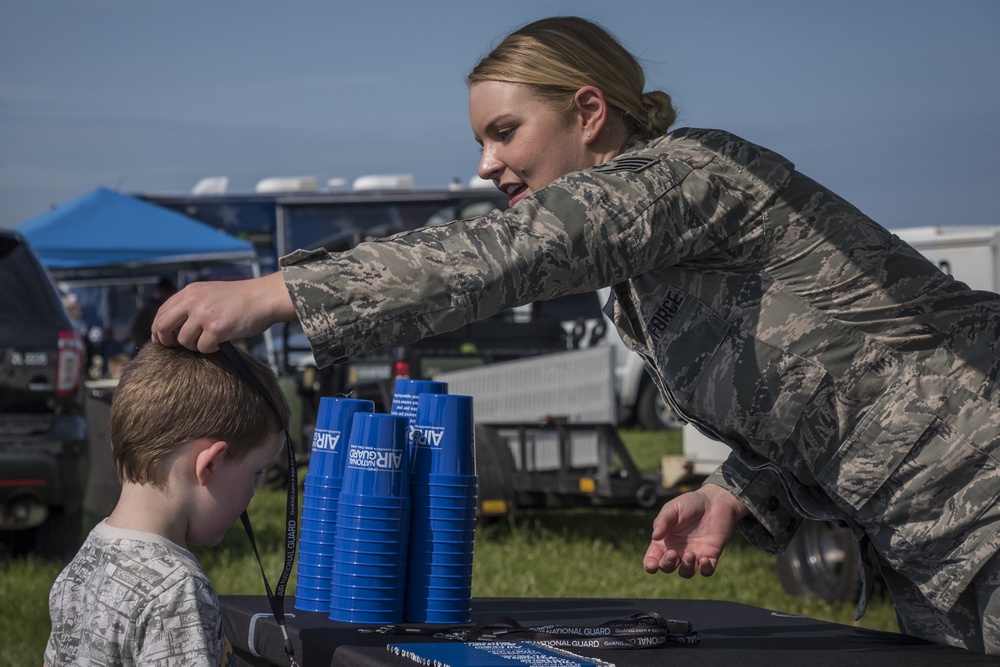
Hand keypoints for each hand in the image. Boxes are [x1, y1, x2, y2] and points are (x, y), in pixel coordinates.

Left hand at [151, 272, 295, 351]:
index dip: (157, 327)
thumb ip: (192, 304)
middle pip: (164, 326)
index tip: (160, 338)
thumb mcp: (211, 293)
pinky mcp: (216, 329)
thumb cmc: (242, 298)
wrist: (264, 297)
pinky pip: (202, 347)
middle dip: (165, 340)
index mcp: (190, 291)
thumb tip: (175, 326)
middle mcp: (193, 301)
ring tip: (208, 341)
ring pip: (183, 340)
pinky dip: (210, 349)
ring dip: (193, 346)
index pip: (162, 311)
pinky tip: (220, 342)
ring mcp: (204, 315)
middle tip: (173, 347)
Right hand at [643, 484, 747, 577]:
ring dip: (686, 568)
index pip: (653, 558)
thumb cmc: (690, 503)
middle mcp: (678, 550)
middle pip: (668, 567)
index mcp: (665, 541)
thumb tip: (655, 537)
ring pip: (686, 572)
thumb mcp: (673, 508)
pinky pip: (707, 571)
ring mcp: (694, 554)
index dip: (650, 566)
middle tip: (673, 553)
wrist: (715, 501)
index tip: (652, 566)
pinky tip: (705, 559)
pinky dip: (705, 570)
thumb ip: (662, 521)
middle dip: (667, 565)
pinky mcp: (710, 555)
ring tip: (690, 554)